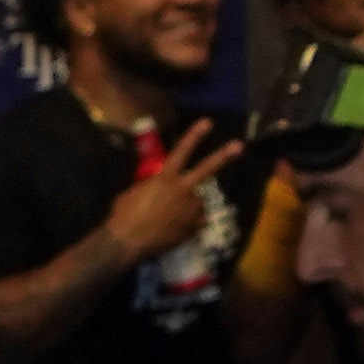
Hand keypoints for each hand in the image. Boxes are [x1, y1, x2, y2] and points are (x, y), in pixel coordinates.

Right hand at [104, 131, 239, 265]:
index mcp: (165, 178)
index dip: (195, 136)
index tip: (208, 122)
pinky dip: (189, 224)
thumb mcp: (134, 193)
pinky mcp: (194, 227)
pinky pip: (196, 222)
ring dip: (189, 206)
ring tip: (170, 218)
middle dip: (223, 156)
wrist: (128, 242)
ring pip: (197, 202)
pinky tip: (175, 229)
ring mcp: (191, 209)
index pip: (181, 151)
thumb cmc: (124, 215)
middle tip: (240, 146)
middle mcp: (182, 190)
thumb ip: (150, 187)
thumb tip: (156, 189)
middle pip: (206, 169)